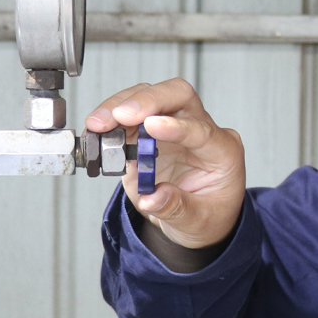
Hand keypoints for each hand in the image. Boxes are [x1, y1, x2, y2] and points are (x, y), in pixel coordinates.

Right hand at [85, 79, 244, 248]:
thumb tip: (151, 198)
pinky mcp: (146, 131)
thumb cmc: (206, 215)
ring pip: (149, 96)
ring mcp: (172, 126)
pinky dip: (109, 118)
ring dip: (120, 106)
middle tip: (120, 114)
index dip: (176, 126)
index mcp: (223, 151)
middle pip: (178, 95)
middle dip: (147, 100)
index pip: (202, 130)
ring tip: (98, 125)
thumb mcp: (199, 222)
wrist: (193, 219)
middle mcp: (199, 130)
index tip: (151, 125)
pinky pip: (127, 114)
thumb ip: (176, 208)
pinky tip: (95, 131)